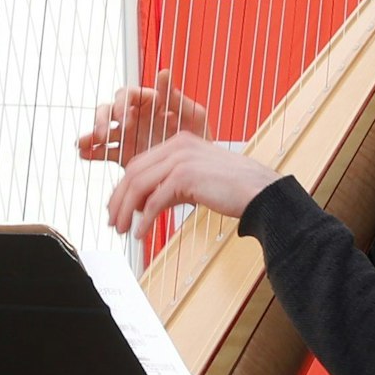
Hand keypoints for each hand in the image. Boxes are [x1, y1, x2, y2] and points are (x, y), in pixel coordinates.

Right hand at [76, 69, 209, 166]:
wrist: (198, 171)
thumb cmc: (200, 138)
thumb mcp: (193, 116)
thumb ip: (176, 96)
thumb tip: (164, 72)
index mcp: (150, 103)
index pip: (128, 95)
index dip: (121, 104)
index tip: (125, 119)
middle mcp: (136, 116)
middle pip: (109, 110)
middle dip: (103, 119)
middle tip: (103, 134)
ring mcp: (128, 136)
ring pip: (102, 129)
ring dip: (91, 134)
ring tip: (83, 143)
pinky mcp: (123, 155)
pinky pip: (103, 151)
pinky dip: (92, 151)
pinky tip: (84, 154)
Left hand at [107, 133, 280, 238]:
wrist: (261, 193)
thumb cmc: (235, 189)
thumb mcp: (197, 180)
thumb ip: (172, 186)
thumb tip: (147, 206)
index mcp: (180, 142)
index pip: (140, 163)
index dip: (124, 188)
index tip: (118, 208)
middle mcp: (178, 145)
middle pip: (133, 172)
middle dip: (119, 200)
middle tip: (113, 221)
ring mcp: (181, 159)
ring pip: (139, 185)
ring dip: (126, 211)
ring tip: (121, 230)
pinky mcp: (185, 177)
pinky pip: (155, 201)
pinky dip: (144, 219)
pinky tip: (140, 233)